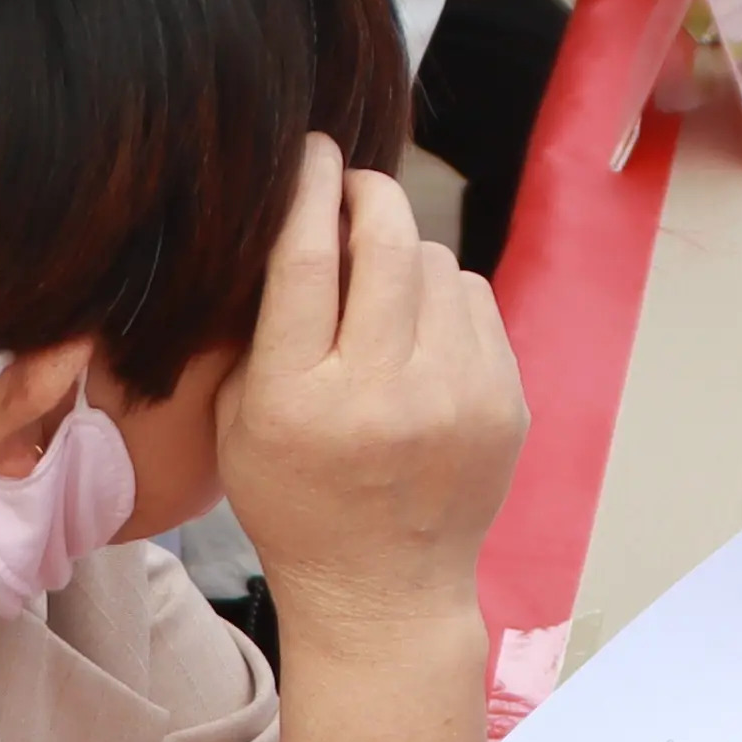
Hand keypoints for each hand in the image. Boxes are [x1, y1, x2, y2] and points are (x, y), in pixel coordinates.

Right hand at [214, 141, 522, 634]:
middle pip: (386, 244)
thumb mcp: (237, 423)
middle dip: (367, 195)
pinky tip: (421, 335)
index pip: (305, 260)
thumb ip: (256, 329)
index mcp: (300, 400)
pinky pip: (476, 302)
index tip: (310, 149)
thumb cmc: (295, 502)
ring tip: (381, 292)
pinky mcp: (504, 404)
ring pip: (438, 263)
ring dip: (406, 256)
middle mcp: (383, 395)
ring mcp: (455, 399)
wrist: (384, 592)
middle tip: (351, 188)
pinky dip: (446, 299)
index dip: (308, 188)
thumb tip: (291, 221)